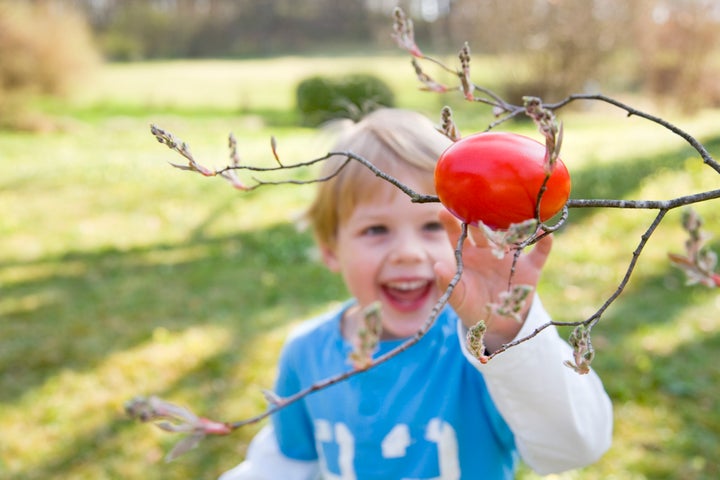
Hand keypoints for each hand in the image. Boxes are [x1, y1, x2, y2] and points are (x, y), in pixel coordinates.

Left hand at [434, 209, 552, 351]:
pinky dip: (544, 242)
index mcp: (468, 255)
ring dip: (515, 223)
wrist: (497, 323)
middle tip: (479, 199)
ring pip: (513, 235)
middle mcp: (488, 250)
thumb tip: (437, 266)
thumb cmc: (471, 305)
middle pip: (485, 228)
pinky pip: (539, 253)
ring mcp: (509, 257)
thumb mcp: (457, 297)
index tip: (443, 210)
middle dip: (482, 214)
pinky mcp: (529, 268)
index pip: (457, 235)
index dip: (450, 223)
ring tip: (516, 207)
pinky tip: (546, 232)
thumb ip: (448, 282)